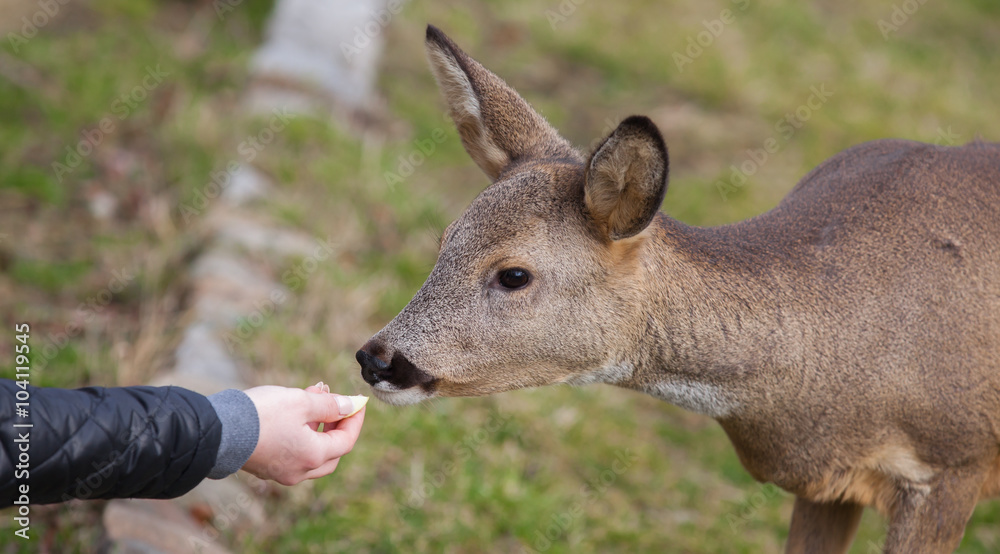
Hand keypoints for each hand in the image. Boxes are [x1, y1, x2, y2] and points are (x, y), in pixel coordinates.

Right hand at [241, 383, 365, 484]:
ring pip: (311, 456)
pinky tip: (293, 417)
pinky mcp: (265, 468)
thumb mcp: (300, 401)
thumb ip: (329, 404)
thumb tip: (349, 405)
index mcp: (313, 456)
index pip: (346, 440)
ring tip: (313, 403)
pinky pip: (292, 455)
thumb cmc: (261, 414)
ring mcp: (281, 473)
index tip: (358, 402)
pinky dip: (300, 438)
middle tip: (337, 406)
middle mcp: (299, 471)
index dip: (355, 419)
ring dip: (318, 432)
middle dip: (338, 429)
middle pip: (332, 454)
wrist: (218, 430)